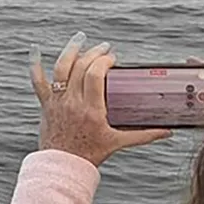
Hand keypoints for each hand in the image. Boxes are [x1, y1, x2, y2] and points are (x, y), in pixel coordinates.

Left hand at [30, 32, 171, 166]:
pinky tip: (35, 50)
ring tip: (80, 38)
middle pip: (80, 67)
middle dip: (93, 53)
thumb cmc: (91, 154)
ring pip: (60, 69)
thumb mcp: (118, 143)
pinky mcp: (46, 104)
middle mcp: (73, 102)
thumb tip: (167, 131)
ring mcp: (57, 102)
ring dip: (70, 50)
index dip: (103, 61)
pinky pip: (38, 81)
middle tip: (105, 49)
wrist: (63, 165)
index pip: (95, 75)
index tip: (112, 59)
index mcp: (92, 110)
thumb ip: (144, 135)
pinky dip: (35, 65)